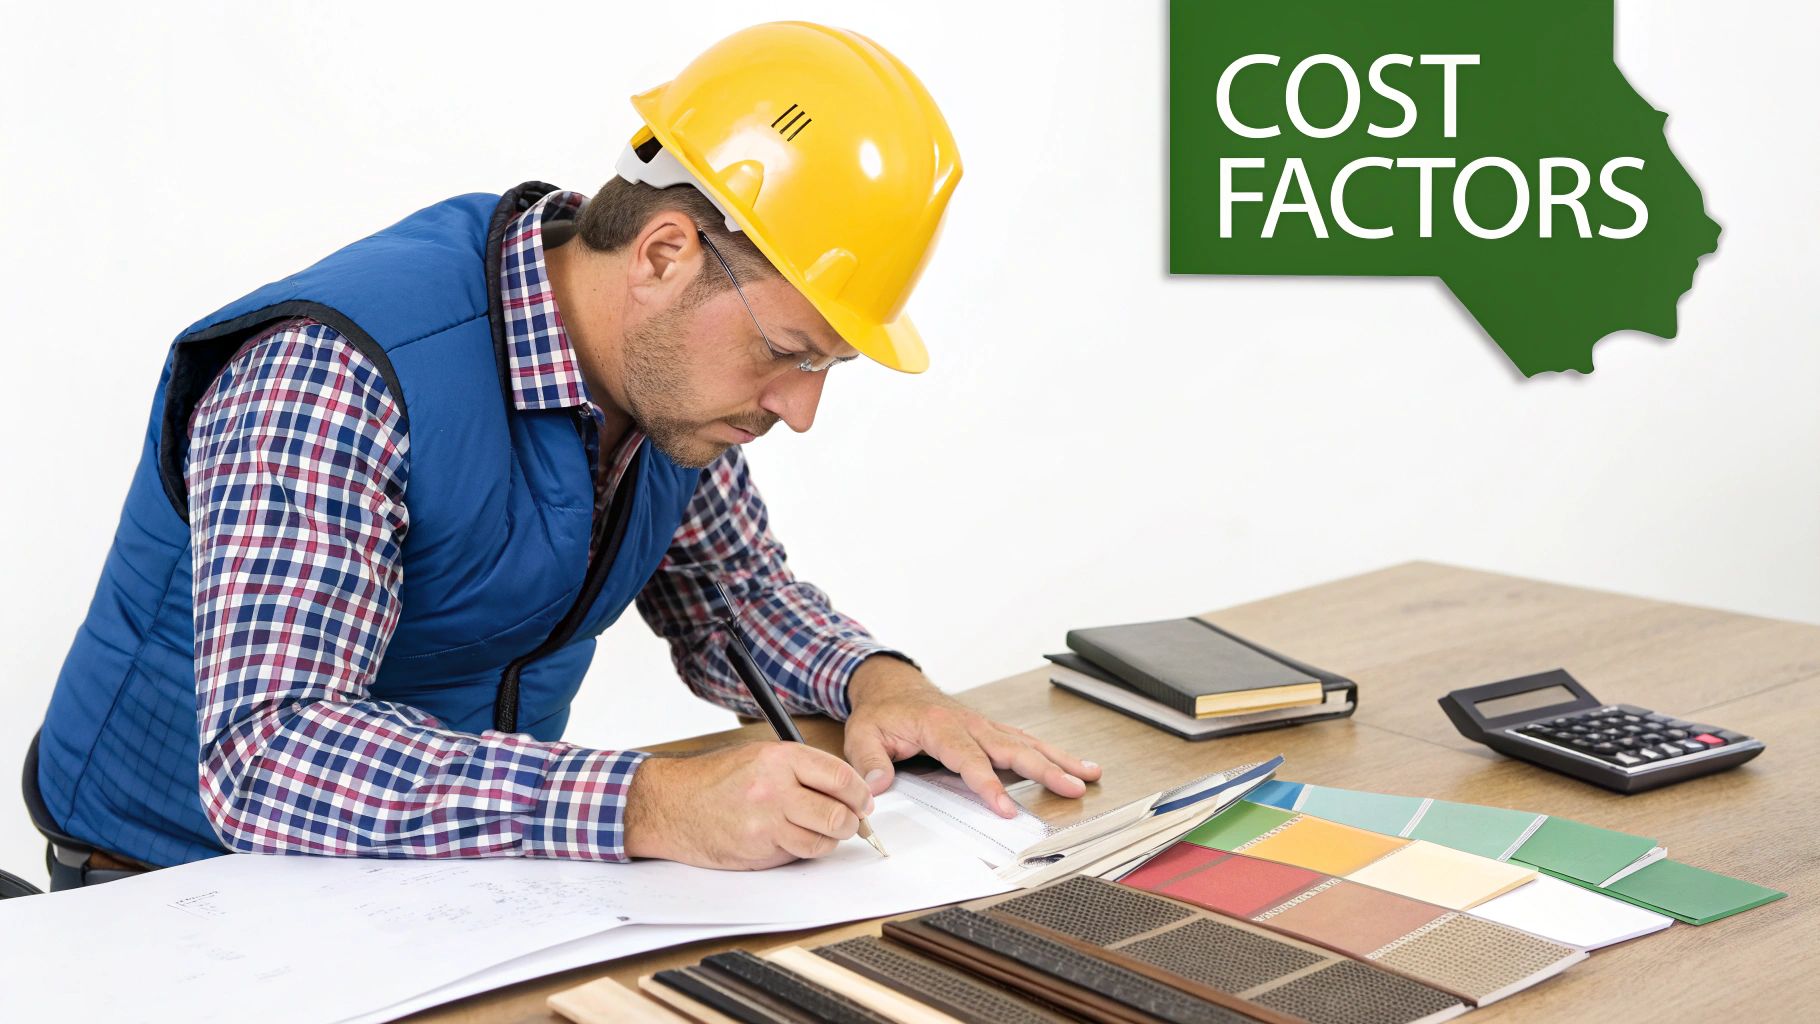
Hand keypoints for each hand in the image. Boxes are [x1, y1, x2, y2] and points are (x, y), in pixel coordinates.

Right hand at [623, 741, 873, 869]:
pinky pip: (797, 854)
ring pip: (823, 840)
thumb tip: (844, 788)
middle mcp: (775, 789)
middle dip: (851, 822)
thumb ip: (801, 768)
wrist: (671, 804)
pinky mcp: (758, 849)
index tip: (864, 801)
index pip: (840, 777)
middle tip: (850, 822)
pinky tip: (791, 839)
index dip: (860, 793)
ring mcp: (766, 822)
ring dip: (828, 840)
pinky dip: (802, 850)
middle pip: (839, 814)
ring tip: (819, 831)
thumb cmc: (714, 779)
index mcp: (779, 758)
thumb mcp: (759, 756)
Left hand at [842, 655, 1102, 816]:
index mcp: (940, 726)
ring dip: (1060, 759)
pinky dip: (1052, 753)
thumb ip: (869, 761)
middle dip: (1046, 769)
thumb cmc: (882, 712)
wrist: (892, 686)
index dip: (988, 785)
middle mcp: (970, 724)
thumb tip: (877, 788)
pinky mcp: (991, 730)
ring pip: (1027, 743)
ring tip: (1090, 775)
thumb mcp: (862, 734)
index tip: (1006, 809)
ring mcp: (984, 726)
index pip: (968, 759)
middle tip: (1073, 788)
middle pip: (1013, 749)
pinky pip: (1025, 741)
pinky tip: (1075, 765)